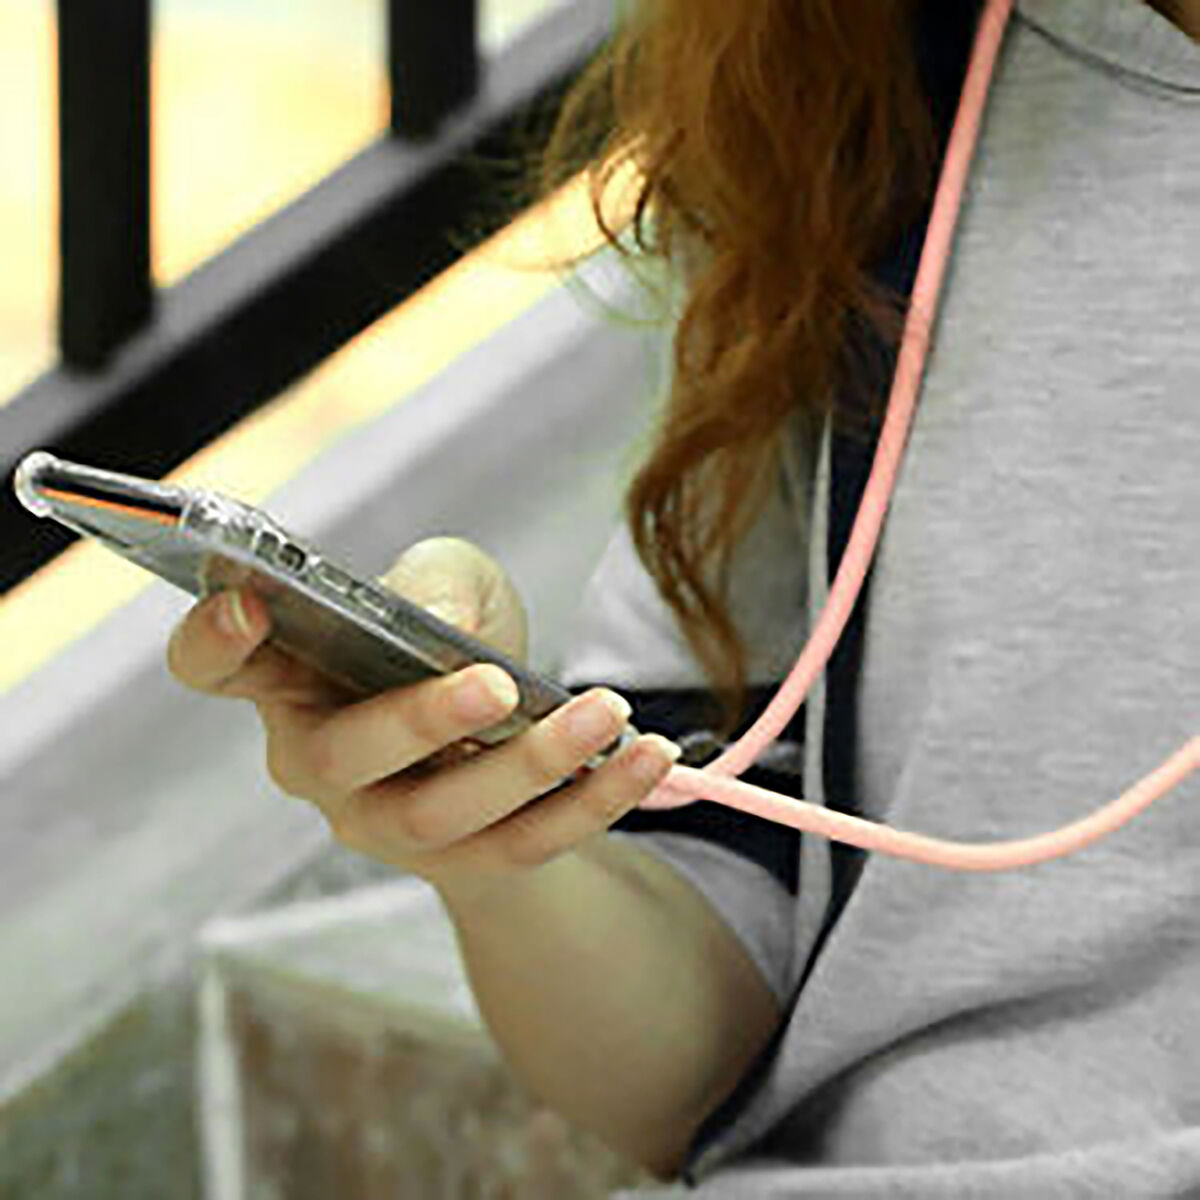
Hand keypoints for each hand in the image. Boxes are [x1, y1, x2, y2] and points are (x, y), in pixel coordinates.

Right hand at [165, 536, 680, 902]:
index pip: (214, 669)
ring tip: (605, 712)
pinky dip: (595, 800)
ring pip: (444, 815)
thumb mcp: (451, 582)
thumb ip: (436, 584)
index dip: (214, 640)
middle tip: (493, 684)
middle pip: (344, 760)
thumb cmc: (454, 638)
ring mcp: (390, 824)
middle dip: (418, 723)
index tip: (250, 604)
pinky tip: (649, 755)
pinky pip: (530, 843)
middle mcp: (323, 764)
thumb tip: (445, 628)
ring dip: (529, 766)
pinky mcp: (468, 861)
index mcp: (291, 682)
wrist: (506, 725)